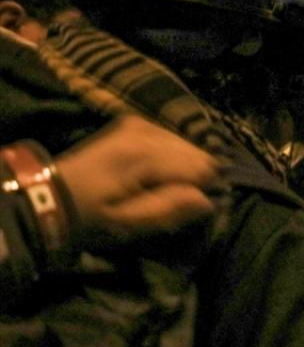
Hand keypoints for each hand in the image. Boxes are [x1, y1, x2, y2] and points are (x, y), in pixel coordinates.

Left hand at [57, 115, 221, 247]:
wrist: (52, 194)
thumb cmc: (92, 215)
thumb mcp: (129, 222)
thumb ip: (169, 208)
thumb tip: (207, 200)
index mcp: (144, 155)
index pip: (201, 167)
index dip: (203, 190)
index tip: (189, 208)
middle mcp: (145, 130)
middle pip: (197, 152)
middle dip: (193, 177)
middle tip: (173, 199)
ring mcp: (139, 124)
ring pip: (187, 144)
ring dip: (182, 166)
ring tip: (161, 186)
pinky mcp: (134, 123)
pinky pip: (171, 138)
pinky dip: (171, 155)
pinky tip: (154, 172)